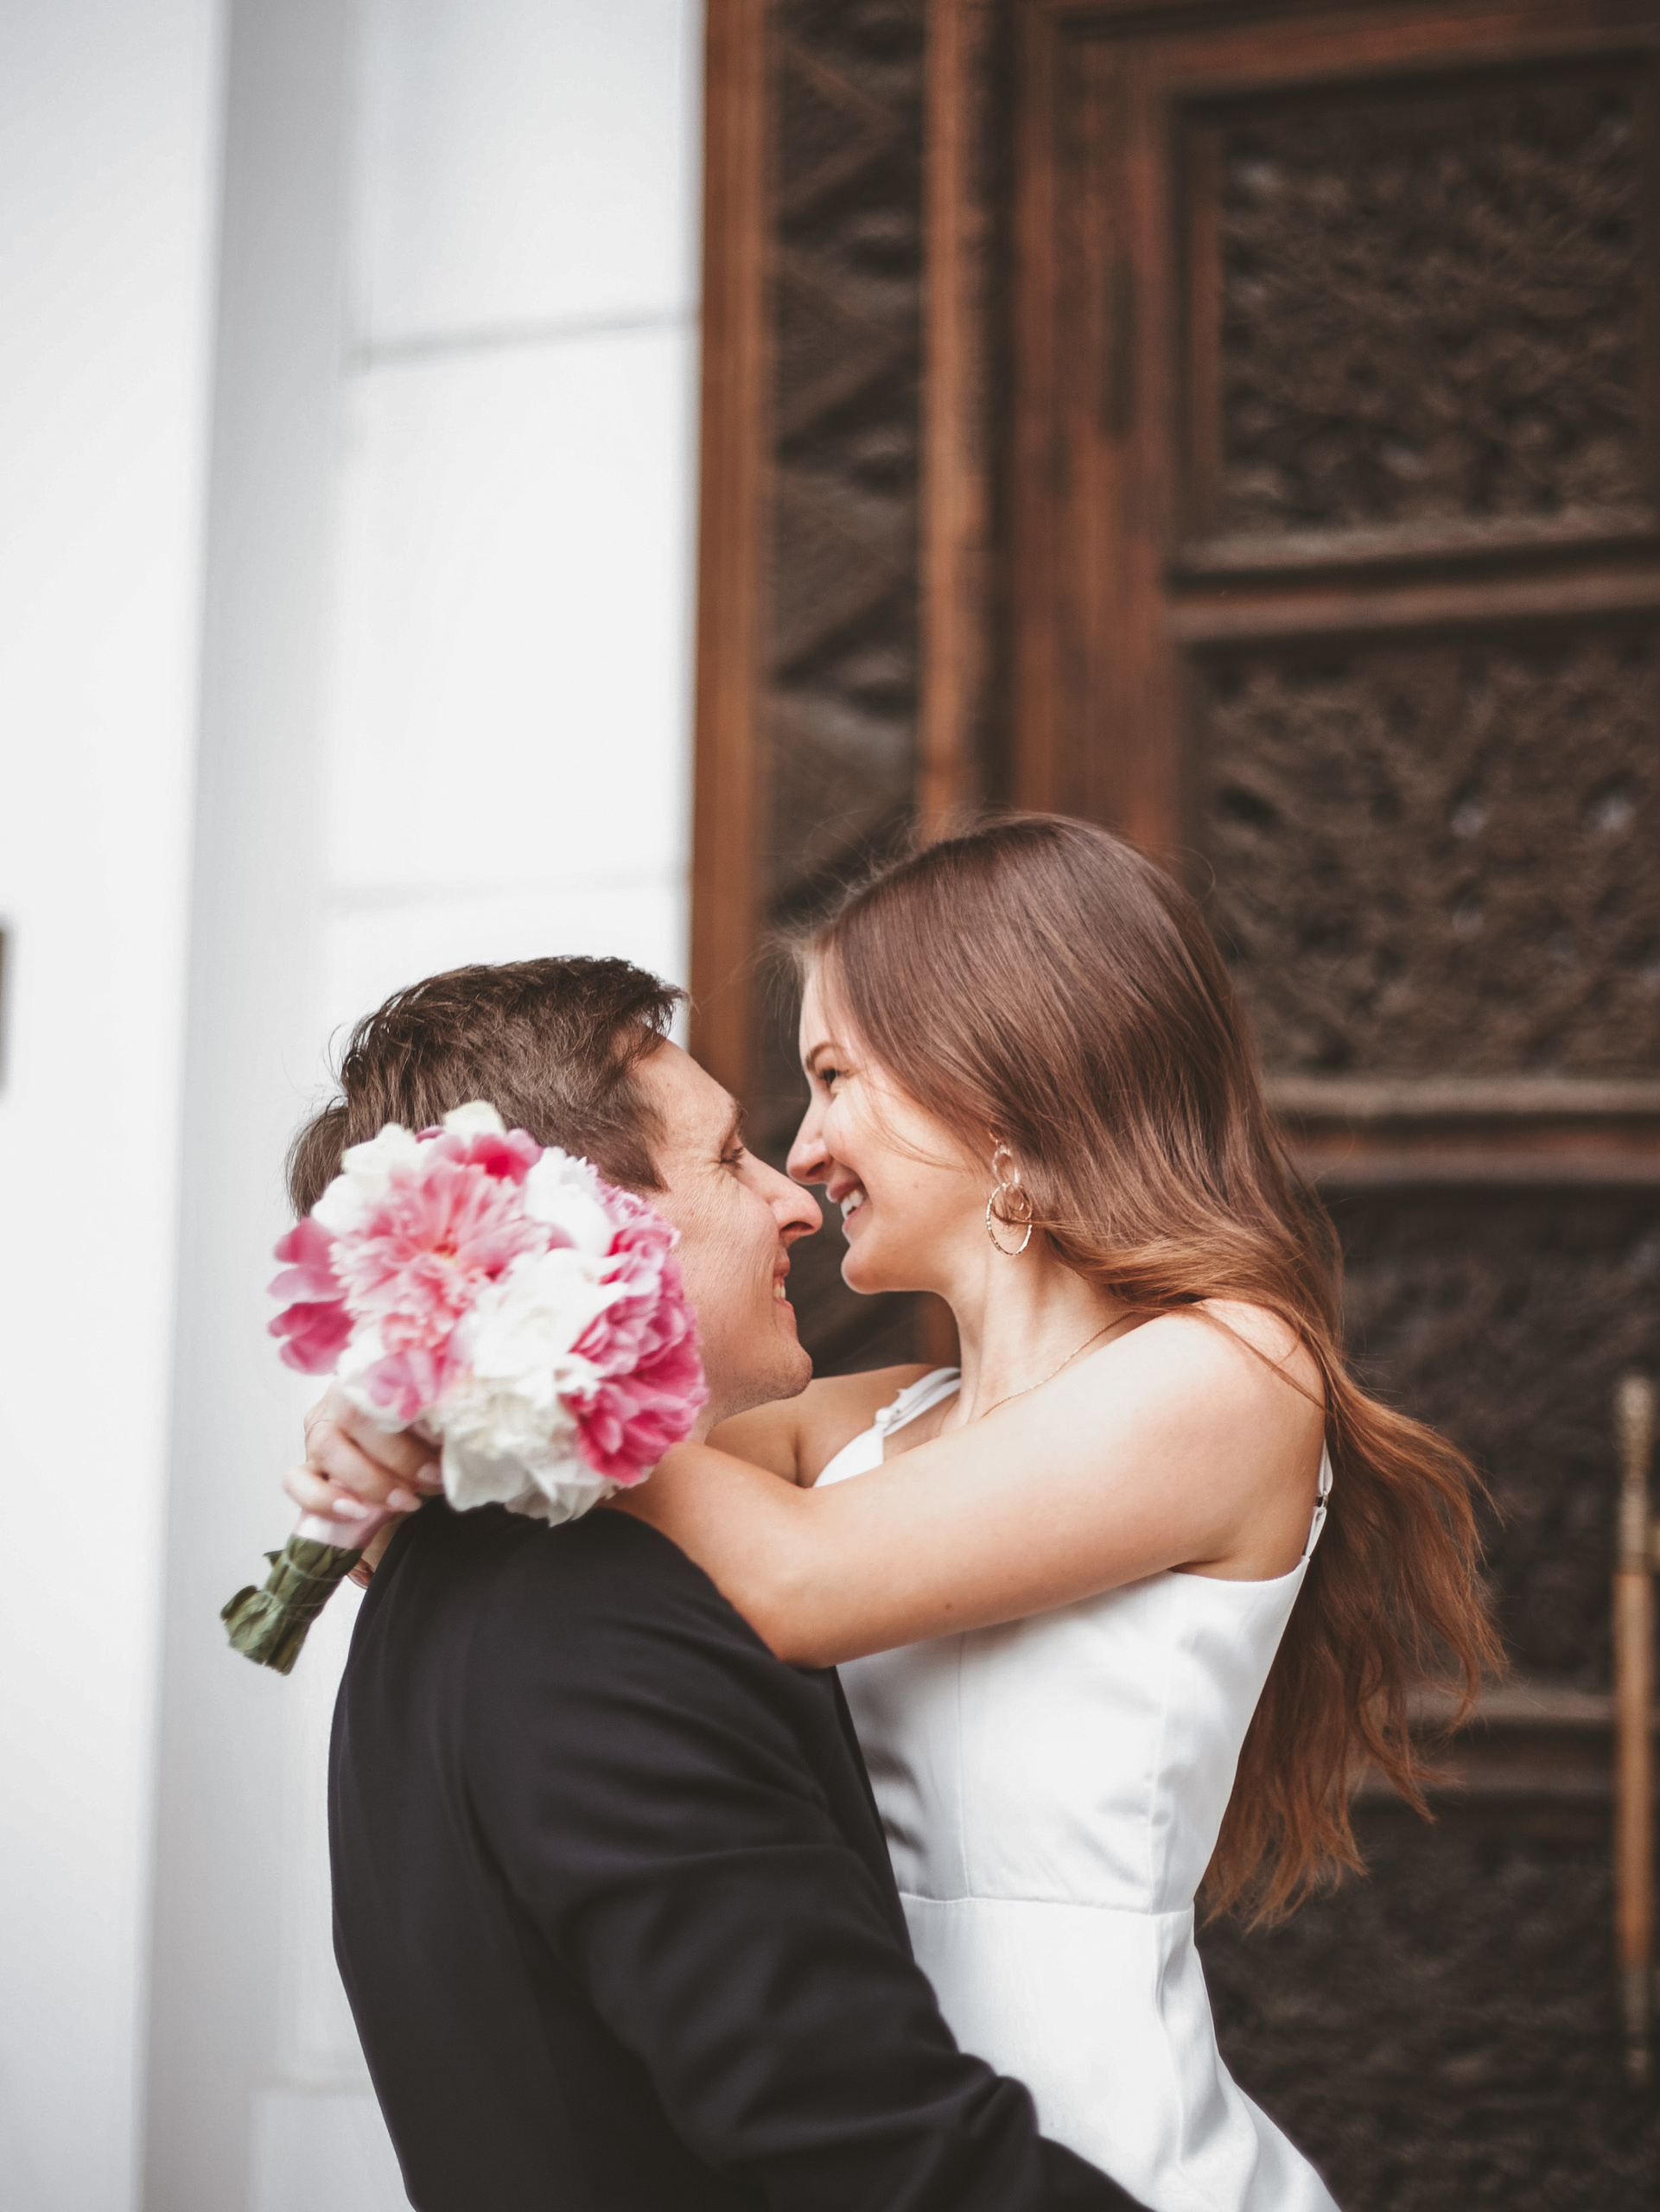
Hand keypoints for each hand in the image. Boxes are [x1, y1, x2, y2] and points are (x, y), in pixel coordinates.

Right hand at [284, 1383, 443, 1529]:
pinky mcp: (304, 1466)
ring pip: (325, 1445)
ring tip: (404, 1500)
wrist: (397, 1475)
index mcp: (372, 1380)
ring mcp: (318, 1432)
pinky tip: (355, 1511)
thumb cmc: (418, 1443)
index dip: (413, 1417)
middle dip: (396, 1455)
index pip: (382, 1383)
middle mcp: (338, 1400)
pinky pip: (296, 1479)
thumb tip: (464, 1436)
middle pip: (353, 1415)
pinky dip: (324, 1498)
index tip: (442, 1451)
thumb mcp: (434, 1428)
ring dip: (369, 1479)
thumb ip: (442, 1424)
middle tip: (429, 1480)